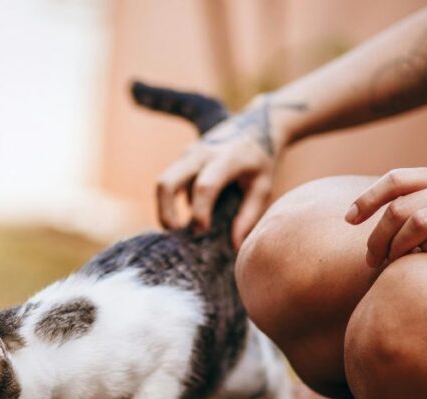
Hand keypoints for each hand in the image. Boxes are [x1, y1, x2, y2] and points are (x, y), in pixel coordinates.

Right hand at [156, 95, 298, 246]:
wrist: (257, 125)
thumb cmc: (262, 160)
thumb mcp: (263, 187)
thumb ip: (248, 215)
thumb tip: (234, 245)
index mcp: (226, 159)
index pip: (205, 187)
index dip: (200, 212)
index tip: (203, 230)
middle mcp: (201, 153)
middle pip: (167, 182)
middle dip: (165, 211)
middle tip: (174, 232)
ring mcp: (189, 153)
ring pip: (163, 182)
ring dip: (165, 208)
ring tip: (178, 228)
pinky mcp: (184, 157)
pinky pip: (171, 181)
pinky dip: (173, 200)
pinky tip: (190, 213)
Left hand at [346, 166, 426, 266]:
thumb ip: (425, 201)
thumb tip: (378, 218)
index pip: (397, 179)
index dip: (367, 199)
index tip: (348, 220)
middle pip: (400, 207)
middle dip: (376, 236)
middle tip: (370, 260)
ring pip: (417, 224)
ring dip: (395, 248)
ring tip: (389, 265)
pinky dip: (426, 254)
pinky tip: (423, 264)